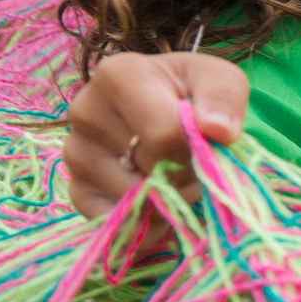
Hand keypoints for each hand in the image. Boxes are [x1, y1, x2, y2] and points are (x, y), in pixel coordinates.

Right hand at [61, 51, 249, 219]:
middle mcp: (85, 113)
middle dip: (185, 174)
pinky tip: (156, 196)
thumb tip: (219, 131)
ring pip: (139, 202)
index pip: (165, 135)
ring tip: (170, 171)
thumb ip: (224, 98)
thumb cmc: (192, 94)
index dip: (196, 150)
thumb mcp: (220, 80)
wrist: (163, 108)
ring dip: (170, 199)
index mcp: (118, 77)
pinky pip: (120, 224)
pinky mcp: (77, 192)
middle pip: (155, 170)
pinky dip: (149, 222)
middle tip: (188, 157)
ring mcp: (76, 155)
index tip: (204, 141)